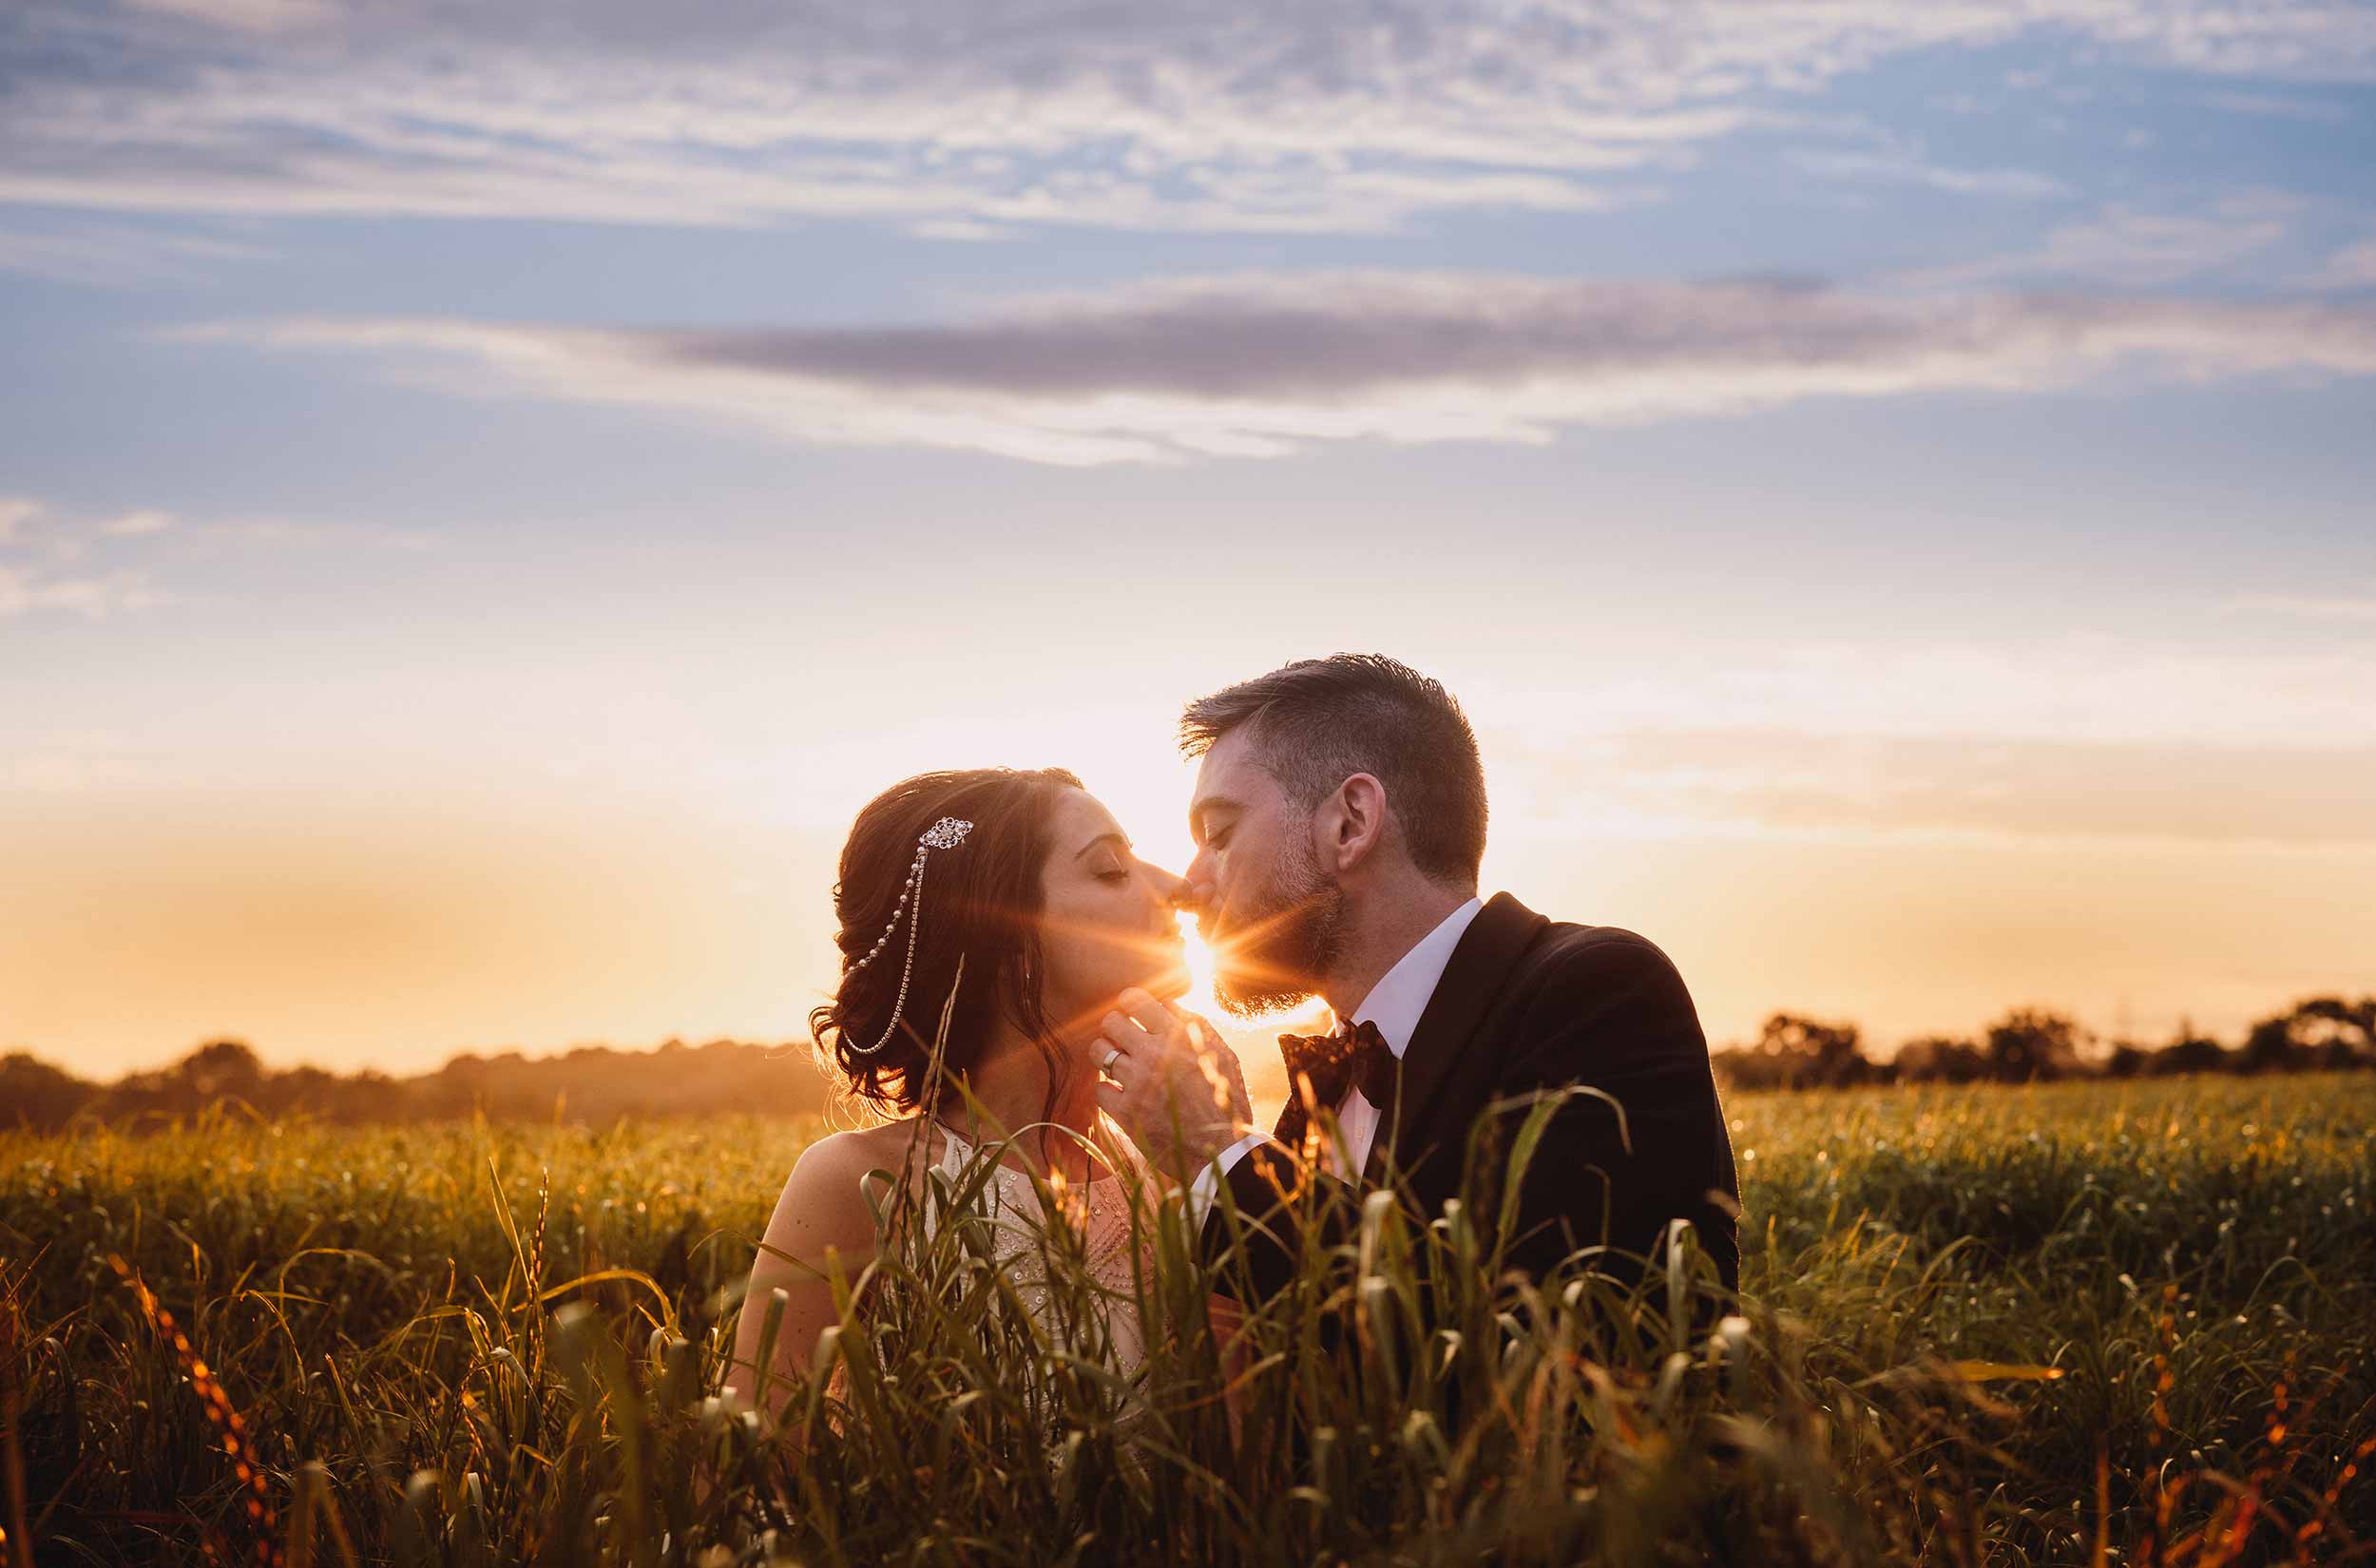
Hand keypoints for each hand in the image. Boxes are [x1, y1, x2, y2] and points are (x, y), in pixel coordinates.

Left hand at [1090, 988, 1252, 1187]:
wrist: (1224, 1150)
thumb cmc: (1226, 1100)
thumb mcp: (1223, 1053)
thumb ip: (1195, 1024)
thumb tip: (1166, 1003)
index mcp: (1179, 1035)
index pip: (1134, 999)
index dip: (1130, 1004)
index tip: (1134, 1015)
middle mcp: (1155, 1054)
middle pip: (1110, 1022)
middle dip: (1116, 1029)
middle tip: (1125, 1041)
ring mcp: (1137, 1083)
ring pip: (1098, 1052)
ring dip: (1107, 1057)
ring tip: (1121, 1067)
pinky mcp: (1126, 1112)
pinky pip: (1099, 1089)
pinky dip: (1109, 1091)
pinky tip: (1124, 1095)